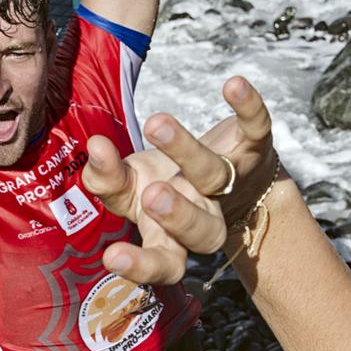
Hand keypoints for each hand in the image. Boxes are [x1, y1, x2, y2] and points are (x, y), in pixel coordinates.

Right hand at [81, 77, 278, 284]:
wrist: (235, 179)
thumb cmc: (166, 185)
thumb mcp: (129, 189)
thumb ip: (106, 178)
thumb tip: (95, 149)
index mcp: (173, 236)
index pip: (161, 262)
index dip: (141, 265)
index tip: (111, 257)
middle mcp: (206, 214)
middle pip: (203, 232)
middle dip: (180, 215)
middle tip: (154, 195)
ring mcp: (231, 180)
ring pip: (213, 173)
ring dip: (186, 148)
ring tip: (156, 124)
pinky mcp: (253, 145)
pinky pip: (255, 126)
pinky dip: (247, 106)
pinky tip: (232, 85)